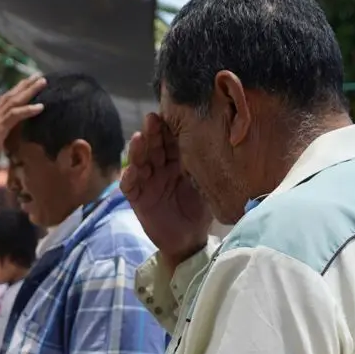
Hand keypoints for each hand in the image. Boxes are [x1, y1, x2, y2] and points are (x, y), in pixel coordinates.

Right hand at [0, 75, 46, 178]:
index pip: (4, 102)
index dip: (15, 93)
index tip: (26, 84)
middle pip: (10, 96)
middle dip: (24, 85)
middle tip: (38, 75)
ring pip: (14, 100)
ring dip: (29, 90)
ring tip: (42, 81)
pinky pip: (15, 115)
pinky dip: (28, 109)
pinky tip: (41, 106)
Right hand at [121, 113, 213, 269]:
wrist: (190, 240)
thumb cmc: (200, 211)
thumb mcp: (207, 185)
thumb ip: (207, 166)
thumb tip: (225, 142)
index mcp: (178, 161)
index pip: (172, 139)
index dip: (170, 126)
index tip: (172, 113)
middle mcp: (160, 167)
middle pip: (154, 145)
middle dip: (152, 131)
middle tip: (153, 118)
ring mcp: (148, 181)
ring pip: (140, 161)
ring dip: (138, 149)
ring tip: (138, 138)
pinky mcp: (138, 198)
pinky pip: (130, 186)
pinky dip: (130, 177)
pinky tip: (132, 170)